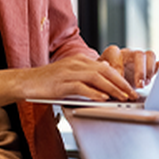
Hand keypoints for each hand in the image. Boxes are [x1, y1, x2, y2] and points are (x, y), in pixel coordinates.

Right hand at [22, 54, 138, 102]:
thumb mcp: (69, 73)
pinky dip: (93, 92)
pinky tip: (102, 98)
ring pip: (95, 77)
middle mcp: (75, 63)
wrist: (27, 81)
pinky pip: (81, 86)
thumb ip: (86, 72)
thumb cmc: (48, 80)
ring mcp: (68, 72)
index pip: (105, 67)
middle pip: (103, 70)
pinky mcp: (61, 83)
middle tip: (132, 94)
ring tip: (122, 97)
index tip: (130, 88)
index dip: (120, 78)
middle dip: (120, 83)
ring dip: (111, 88)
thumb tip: (105, 73)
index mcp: (78, 59)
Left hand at [98, 45, 158, 89]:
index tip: (119, 79)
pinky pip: (157, 63)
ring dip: (149, 70)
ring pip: (149, 55)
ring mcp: (138, 59)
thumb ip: (103, 73)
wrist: (108, 77)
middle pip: (138, 54)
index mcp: (113, 53)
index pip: (116, 54)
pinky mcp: (147, 66)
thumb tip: (106, 69)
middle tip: (140, 84)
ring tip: (146, 84)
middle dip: (140, 70)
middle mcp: (127, 53)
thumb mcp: (100, 75)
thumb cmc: (102, 75)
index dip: (118, 67)